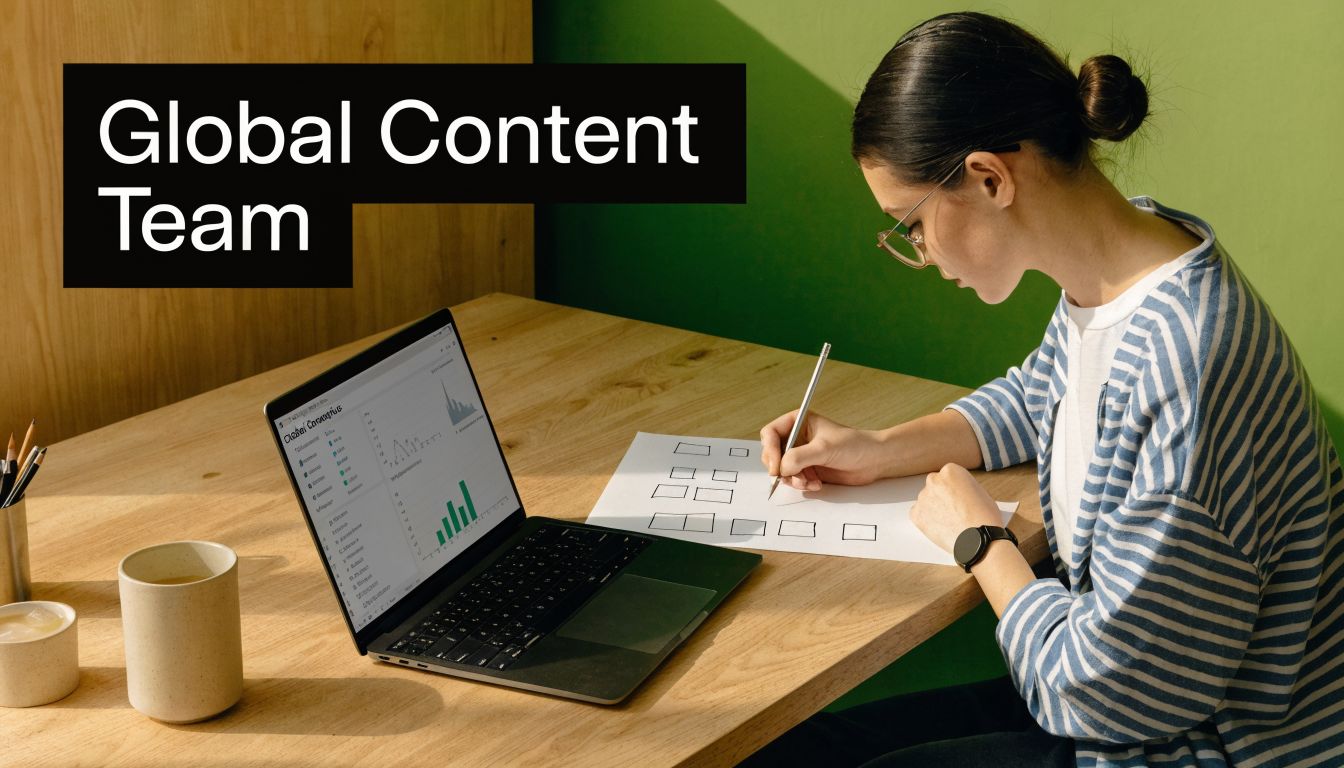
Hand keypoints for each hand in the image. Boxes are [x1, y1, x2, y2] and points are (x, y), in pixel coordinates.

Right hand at [759, 411, 889, 490]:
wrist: (873, 461)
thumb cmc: (854, 445)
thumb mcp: (824, 448)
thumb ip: (799, 457)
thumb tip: (781, 468)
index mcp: (798, 422)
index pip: (770, 433)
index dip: (770, 450)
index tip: (776, 467)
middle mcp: (797, 438)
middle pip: (772, 453)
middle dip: (780, 468)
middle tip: (791, 477)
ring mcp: (801, 455)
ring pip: (781, 469)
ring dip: (792, 479)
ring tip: (808, 482)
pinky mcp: (808, 469)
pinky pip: (793, 479)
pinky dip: (801, 484)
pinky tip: (816, 484)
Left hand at [910, 463, 1002, 553]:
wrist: (977, 540)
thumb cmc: (984, 517)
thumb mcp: (979, 491)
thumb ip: (963, 486)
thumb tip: (956, 490)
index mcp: (950, 471)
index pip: (948, 476)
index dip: (955, 488)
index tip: (960, 497)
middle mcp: (933, 480)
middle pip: (935, 485)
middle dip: (942, 495)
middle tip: (954, 509)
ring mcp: (923, 497)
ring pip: (927, 500)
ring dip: (934, 507)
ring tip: (950, 521)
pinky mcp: (916, 514)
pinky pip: (918, 514)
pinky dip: (927, 520)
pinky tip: (941, 526)